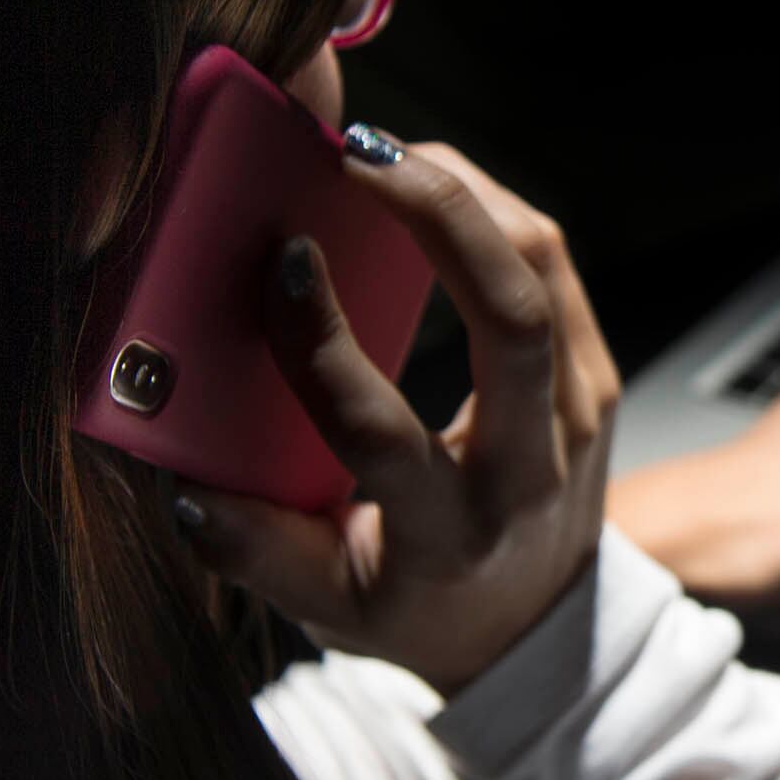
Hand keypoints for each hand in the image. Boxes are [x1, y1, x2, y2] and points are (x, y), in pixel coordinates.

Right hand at [171, 139, 624, 699]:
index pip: (381, 431)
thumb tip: (183, 488)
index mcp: (449, 533)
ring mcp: (578, 415)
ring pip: (543, 271)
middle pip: (512, 319)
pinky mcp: (596, 374)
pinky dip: (494, 207)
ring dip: (466, 194)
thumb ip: (256, 552)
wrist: (538, 626)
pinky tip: (430, 179)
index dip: (324, 344)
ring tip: (382, 153)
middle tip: (353, 155)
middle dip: (438, 216)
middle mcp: (529, 471)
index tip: (283, 264)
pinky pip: (553, 266)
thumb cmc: (417, 608)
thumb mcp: (329, 609)